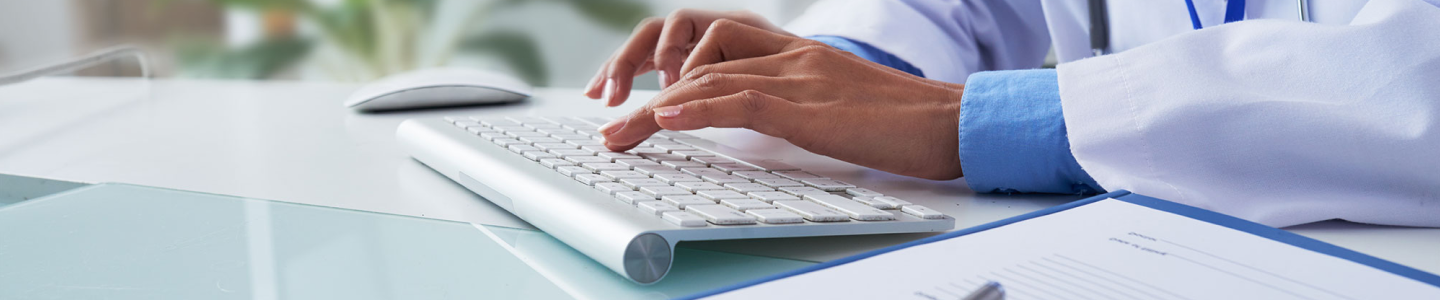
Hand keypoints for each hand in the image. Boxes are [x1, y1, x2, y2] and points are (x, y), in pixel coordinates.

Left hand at [598, 20, 966, 179]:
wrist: (954, 121)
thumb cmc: (905, 124)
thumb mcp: (838, 110)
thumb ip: (798, 110)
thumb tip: (758, 129)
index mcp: (797, 56)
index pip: (717, 54)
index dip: (670, 76)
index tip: (639, 105)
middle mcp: (792, 58)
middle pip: (700, 65)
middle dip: (646, 95)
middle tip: (610, 127)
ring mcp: (800, 77)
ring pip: (708, 81)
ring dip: (654, 110)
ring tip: (618, 134)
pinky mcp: (812, 106)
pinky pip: (742, 100)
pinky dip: (696, 109)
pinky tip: (663, 117)